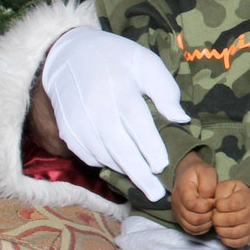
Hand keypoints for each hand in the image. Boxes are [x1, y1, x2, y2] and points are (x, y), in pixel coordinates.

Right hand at [42, 27, 189, 201]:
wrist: (68, 55)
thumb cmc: (116, 60)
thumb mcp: (146, 62)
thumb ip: (165, 90)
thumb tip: (181, 119)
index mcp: (120, 90)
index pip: (137, 123)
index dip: (150, 147)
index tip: (162, 165)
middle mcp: (96, 108)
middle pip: (120, 147)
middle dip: (139, 173)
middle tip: (157, 194)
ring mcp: (79, 122)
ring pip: (104, 155)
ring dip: (124, 170)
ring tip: (143, 182)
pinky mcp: (68, 131)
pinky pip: (88, 155)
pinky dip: (105, 164)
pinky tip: (120, 166)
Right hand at [172, 155, 216, 235]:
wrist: (186, 174)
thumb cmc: (198, 173)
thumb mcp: (206, 171)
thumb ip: (208, 184)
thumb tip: (208, 199)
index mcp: (182, 190)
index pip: (193, 205)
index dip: (206, 205)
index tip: (213, 200)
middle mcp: (177, 203)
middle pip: (193, 219)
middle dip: (208, 215)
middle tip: (215, 208)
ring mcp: (177, 213)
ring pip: (192, 227)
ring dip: (206, 223)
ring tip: (212, 212)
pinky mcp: (180, 219)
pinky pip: (191, 230)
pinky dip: (202, 228)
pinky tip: (207, 219)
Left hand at [214, 180, 249, 248]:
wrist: (247, 203)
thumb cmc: (234, 195)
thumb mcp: (227, 186)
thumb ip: (220, 190)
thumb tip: (215, 204)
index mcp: (246, 198)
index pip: (230, 205)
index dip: (218, 205)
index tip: (217, 204)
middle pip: (230, 220)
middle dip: (217, 218)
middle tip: (215, 215)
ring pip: (233, 233)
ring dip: (220, 229)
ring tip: (219, 223)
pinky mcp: (249, 237)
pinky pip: (235, 243)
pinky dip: (225, 238)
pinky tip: (224, 230)